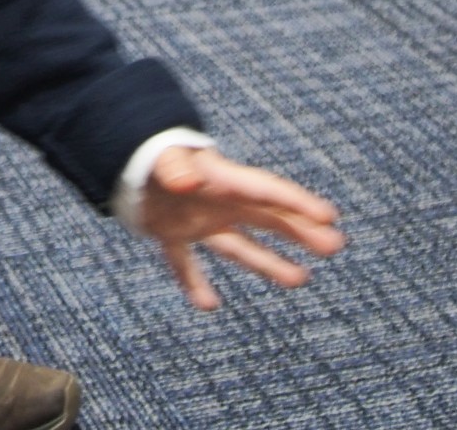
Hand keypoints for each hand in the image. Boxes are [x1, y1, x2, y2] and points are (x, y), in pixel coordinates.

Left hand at [136, 146, 345, 309]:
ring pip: (240, 245)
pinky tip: (207, 305)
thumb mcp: (162, 157)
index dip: (297, 203)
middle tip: (335, 244)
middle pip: (266, 218)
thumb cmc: (148, 151)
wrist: (121, 155)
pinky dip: (195, 283)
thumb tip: (188, 180)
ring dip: (268, 262)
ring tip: (301, 279)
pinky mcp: (172, 233)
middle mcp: (217, 202)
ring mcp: (197, 220)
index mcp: (221, 180)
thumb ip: (175, 167)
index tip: (328, 216)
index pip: (266, 192)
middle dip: (300, 231)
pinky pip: (187, 263)